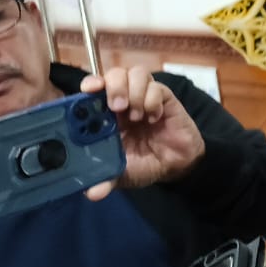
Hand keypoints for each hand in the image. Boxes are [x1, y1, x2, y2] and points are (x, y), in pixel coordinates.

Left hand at [80, 67, 205, 200]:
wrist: (177, 166)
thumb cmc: (145, 165)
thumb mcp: (121, 175)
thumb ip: (105, 180)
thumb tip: (90, 194)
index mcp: (106, 115)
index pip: (95, 89)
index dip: (90, 84)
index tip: (88, 90)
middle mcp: (124, 101)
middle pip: (115, 74)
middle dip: (114, 86)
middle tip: (117, 107)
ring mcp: (144, 97)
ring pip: (136, 73)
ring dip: (135, 91)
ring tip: (137, 115)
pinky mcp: (165, 98)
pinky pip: (158, 87)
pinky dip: (153, 100)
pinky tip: (154, 118)